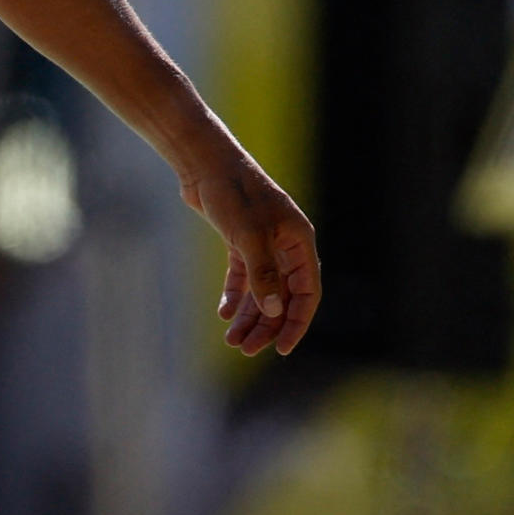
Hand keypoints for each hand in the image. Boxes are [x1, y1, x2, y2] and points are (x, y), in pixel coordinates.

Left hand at [180, 148, 319, 356]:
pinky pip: (244, 277)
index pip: (307, 293)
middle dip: (266, 325)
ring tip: (232, 340)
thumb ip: (262, 274)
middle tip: (245, 349)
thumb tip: (273, 310)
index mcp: (299, 242)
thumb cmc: (232, 194)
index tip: (282, 349)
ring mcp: (264, 244)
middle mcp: (286, 245)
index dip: (297, 323)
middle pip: (282, 296)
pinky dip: (236, 296)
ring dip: (250, 316)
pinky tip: (224, 314)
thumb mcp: (248, 236)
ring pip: (262, 290)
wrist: (205, 165)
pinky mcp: (240, 241)